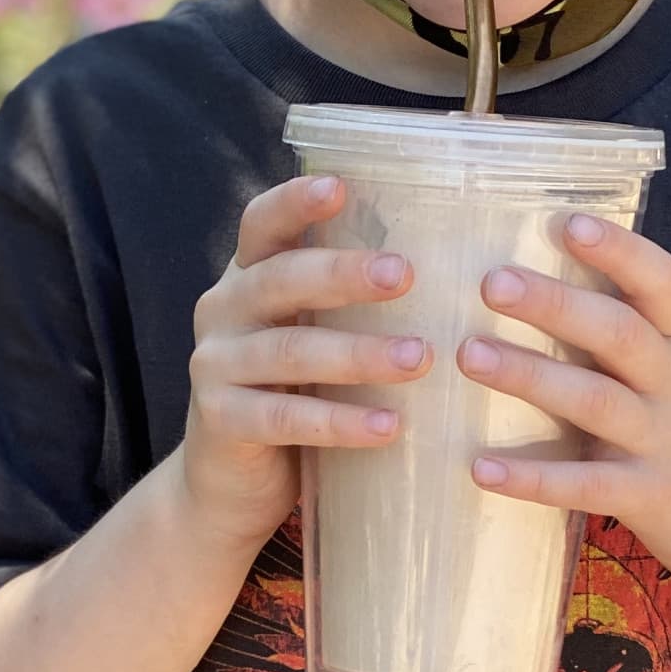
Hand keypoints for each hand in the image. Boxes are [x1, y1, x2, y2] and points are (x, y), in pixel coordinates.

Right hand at [180, 171, 431, 554]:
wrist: (227, 484)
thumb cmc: (292, 394)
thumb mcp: (309, 336)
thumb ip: (346, 303)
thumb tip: (456, 261)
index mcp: (247, 277)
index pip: (262, 224)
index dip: (294, 202)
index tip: (341, 187)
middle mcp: (222, 310)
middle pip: (279, 279)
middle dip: (344, 274)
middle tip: (406, 274)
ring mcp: (214, 366)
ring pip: (289, 351)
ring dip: (358, 354)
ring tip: (419, 358)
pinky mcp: (220, 421)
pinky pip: (285, 418)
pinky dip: (340, 422)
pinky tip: (389, 427)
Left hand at [459, 212, 670, 592]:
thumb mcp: (669, 373)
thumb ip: (620, 334)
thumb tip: (530, 276)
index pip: (659, 282)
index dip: (618, 249)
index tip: (566, 222)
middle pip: (619, 334)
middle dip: (556, 304)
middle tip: (492, 283)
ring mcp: (664, 441)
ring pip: (596, 402)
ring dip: (530, 376)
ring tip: (468, 355)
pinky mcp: (649, 497)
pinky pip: (585, 486)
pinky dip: (532, 477)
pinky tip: (480, 467)